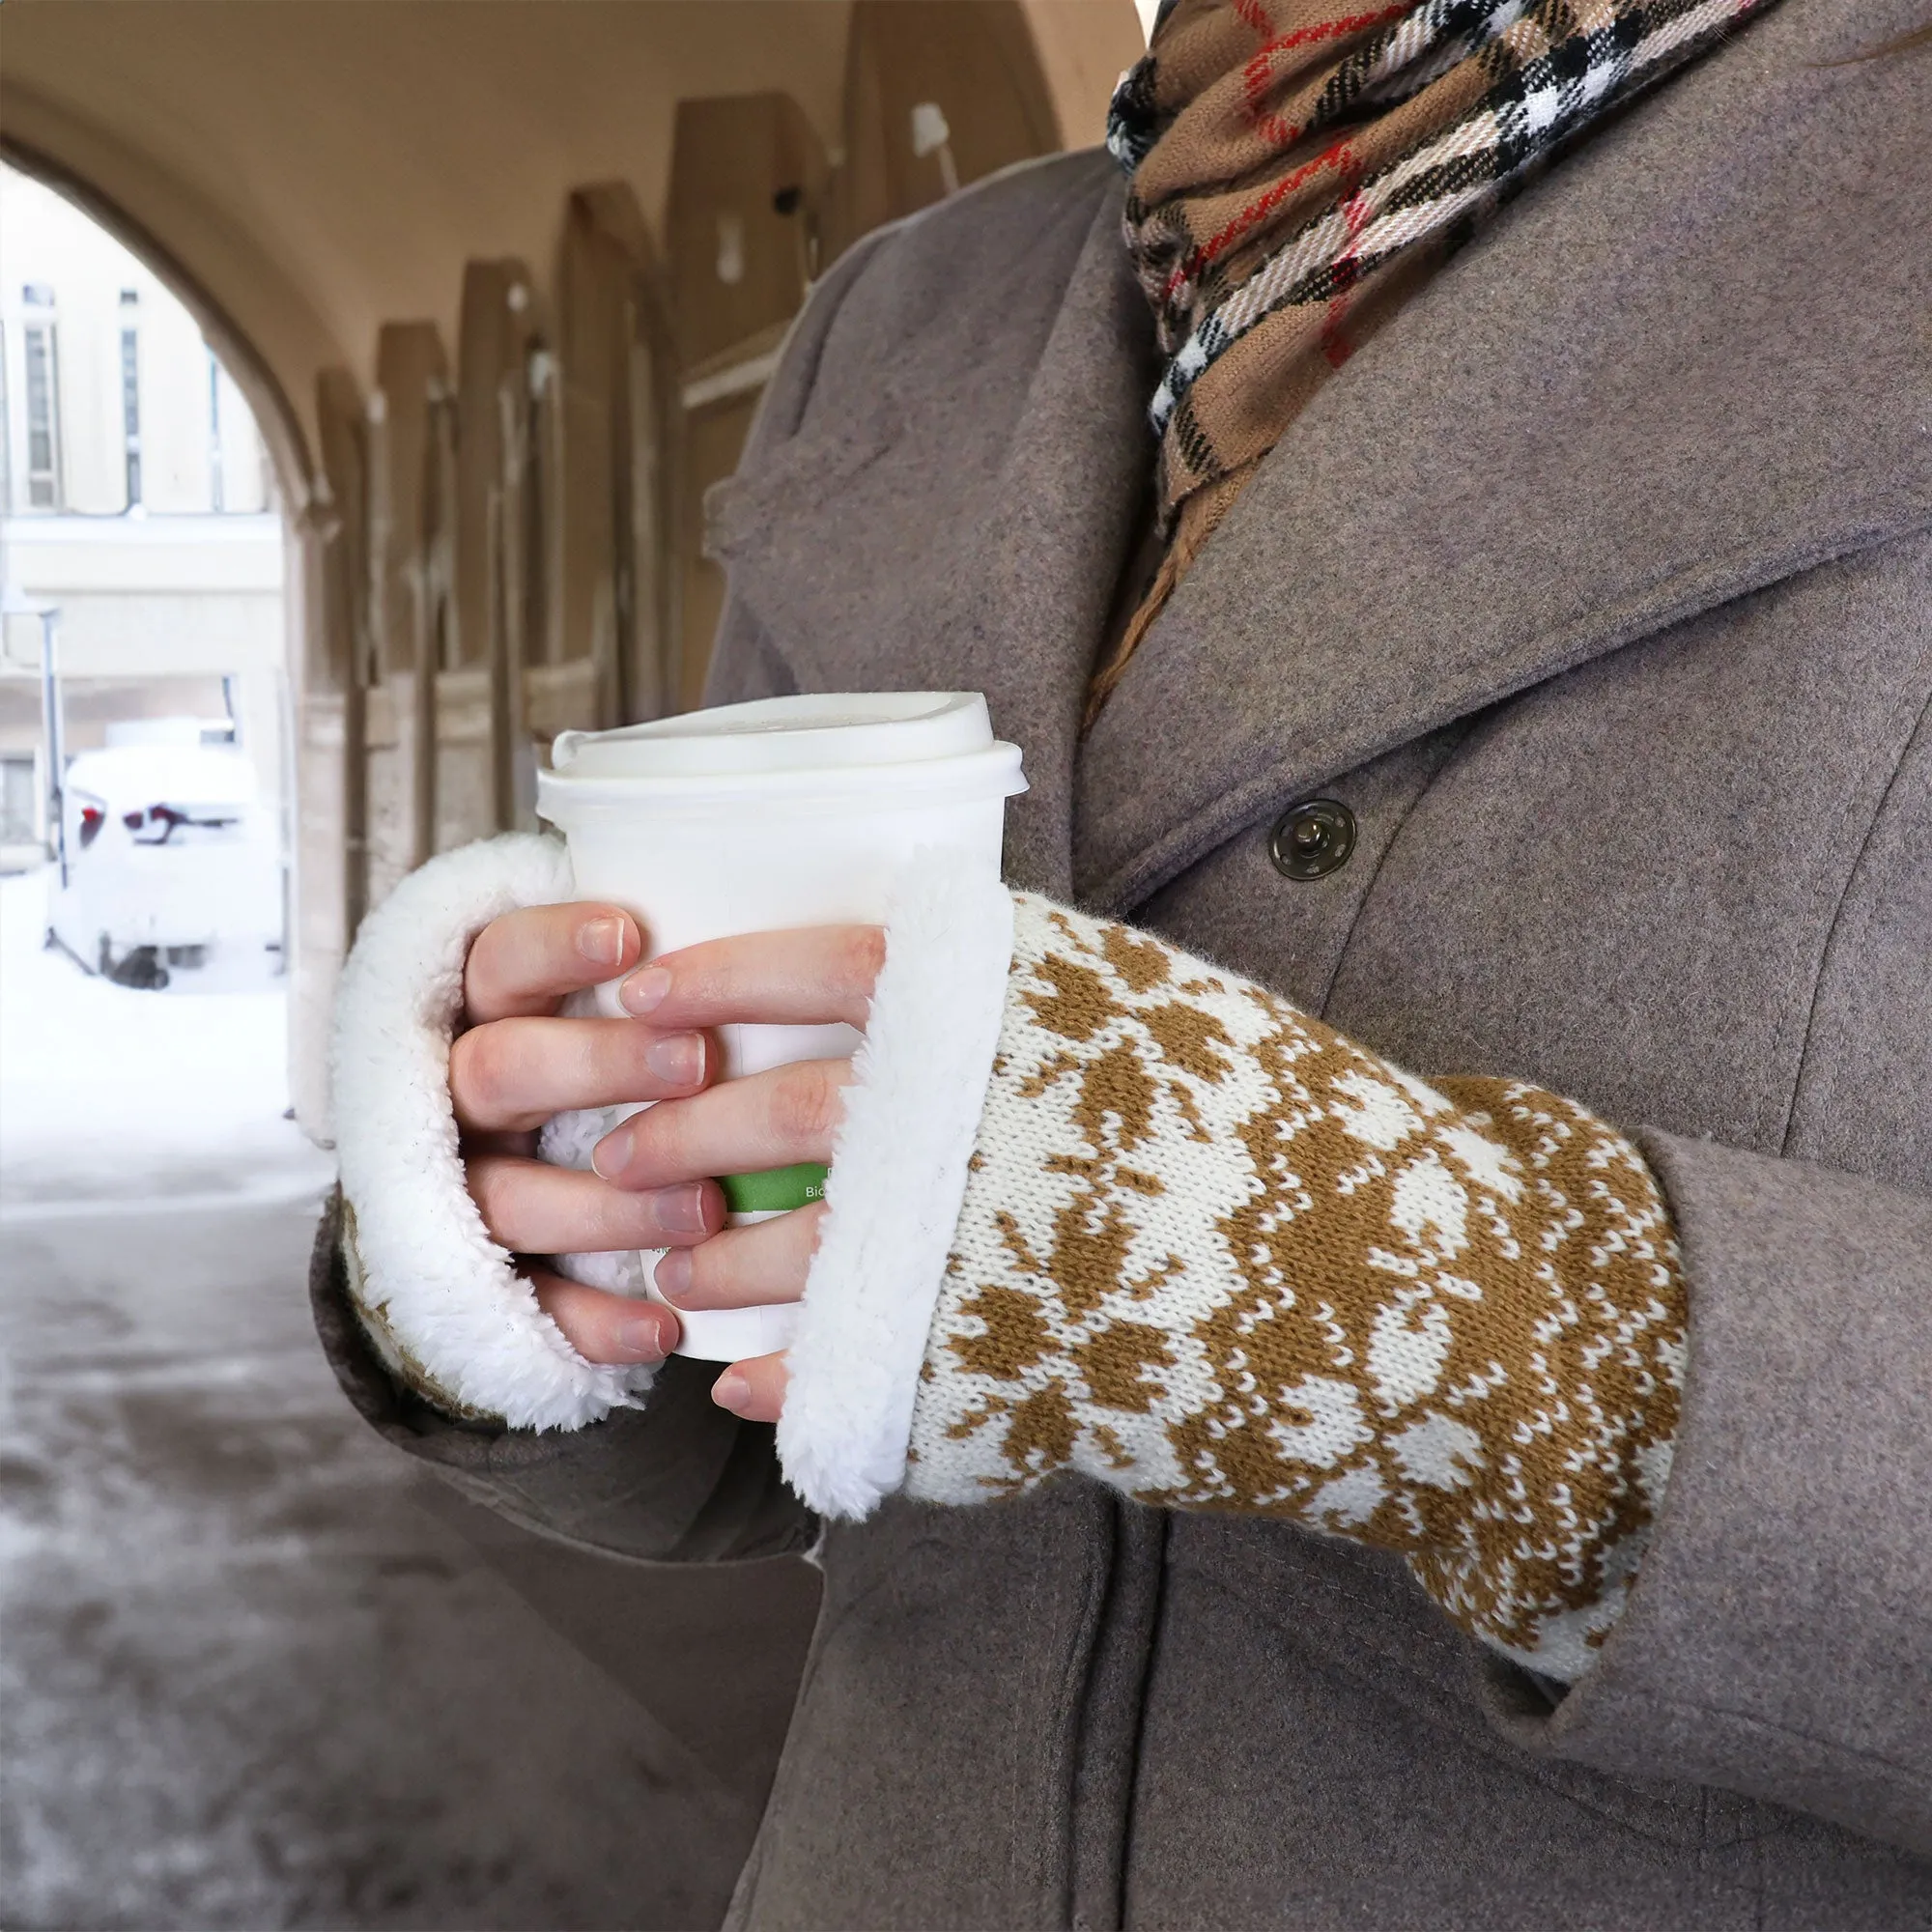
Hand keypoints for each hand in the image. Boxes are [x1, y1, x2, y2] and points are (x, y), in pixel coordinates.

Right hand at [452, 903, 883, 1423]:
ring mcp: (466, 1189)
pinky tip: (663, 1331)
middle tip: (697, 1063)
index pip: (498, 960)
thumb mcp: (626, 1005)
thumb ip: (675, 980)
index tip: (630, 937)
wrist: (505, 1187)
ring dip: (607, 1204)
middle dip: (597, 1064)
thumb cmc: (621, 1061)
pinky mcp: (484, 1283)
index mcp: (495, 1011)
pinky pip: (527, 1308)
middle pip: (497, 1068)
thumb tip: (813, 914)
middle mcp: (467, 1097)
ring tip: (703, 1208)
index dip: (556, 948)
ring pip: (507, 1196)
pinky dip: (593, 1322)